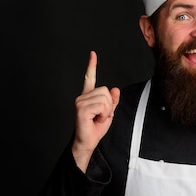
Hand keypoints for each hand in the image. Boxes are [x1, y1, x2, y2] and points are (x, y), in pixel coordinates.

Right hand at [72, 50, 119, 171]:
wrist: (87, 141)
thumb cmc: (95, 128)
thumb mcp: (108, 113)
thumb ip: (112, 101)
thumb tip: (115, 90)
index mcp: (88, 96)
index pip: (90, 78)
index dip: (91, 66)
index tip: (93, 54)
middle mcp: (82, 97)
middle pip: (105, 91)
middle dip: (109, 105)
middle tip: (101, 115)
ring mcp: (80, 101)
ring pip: (105, 99)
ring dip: (106, 111)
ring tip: (97, 118)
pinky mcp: (81, 108)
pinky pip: (101, 106)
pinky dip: (103, 114)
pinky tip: (95, 119)